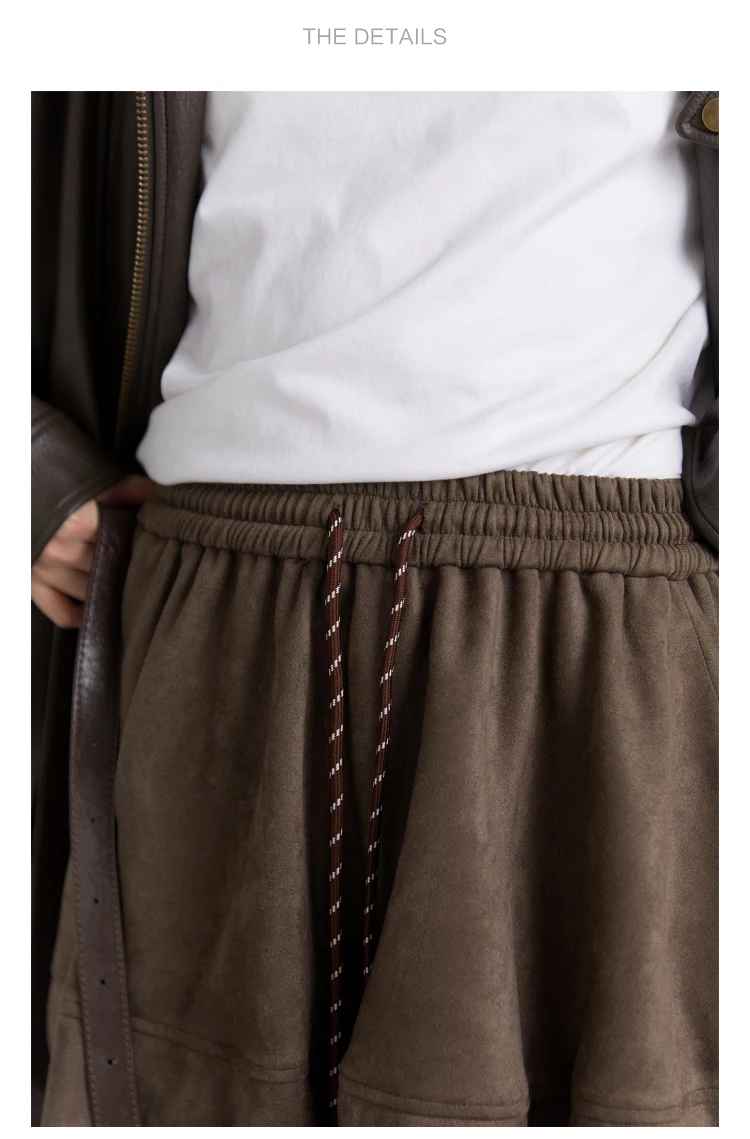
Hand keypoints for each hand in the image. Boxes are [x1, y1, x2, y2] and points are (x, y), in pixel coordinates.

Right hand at [32, 475, 156, 628]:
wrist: (11, 483)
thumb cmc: (46, 478)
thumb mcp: (88, 476)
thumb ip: (127, 488)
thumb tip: (161, 498)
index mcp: (78, 522)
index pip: (124, 546)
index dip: (141, 545)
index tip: (150, 543)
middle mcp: (59, 550)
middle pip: (110, 569)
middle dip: (126, 565)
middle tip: (140, 561)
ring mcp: (44, 570)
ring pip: (92, 593)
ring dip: (108, 587)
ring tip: (122, 580)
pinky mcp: (31, 582)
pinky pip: (62, 612)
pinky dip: (82, 613)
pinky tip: (95, 604)